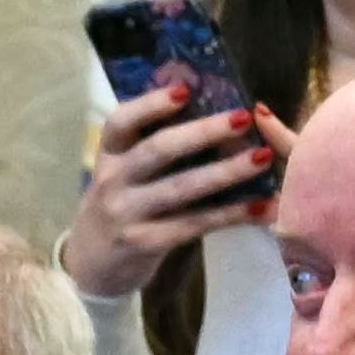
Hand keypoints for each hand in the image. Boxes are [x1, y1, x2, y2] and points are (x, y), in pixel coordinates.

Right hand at [58, 76, 279, 303]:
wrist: (92, 264)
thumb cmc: (121, 205)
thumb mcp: (123, 172)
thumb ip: (151, 146)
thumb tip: (208, 108)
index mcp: (108, 154)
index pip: (121, 122)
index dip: (151, 104)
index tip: (186, 90)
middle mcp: (113, 180)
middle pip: (158, 150)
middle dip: (203, 132)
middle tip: (242, 118)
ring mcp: (127, 213)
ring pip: (181, 188)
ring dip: (225, 172)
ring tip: (262, 158)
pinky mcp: (145, 242)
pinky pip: (193, 224)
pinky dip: (229, 215)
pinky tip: (259, 207)